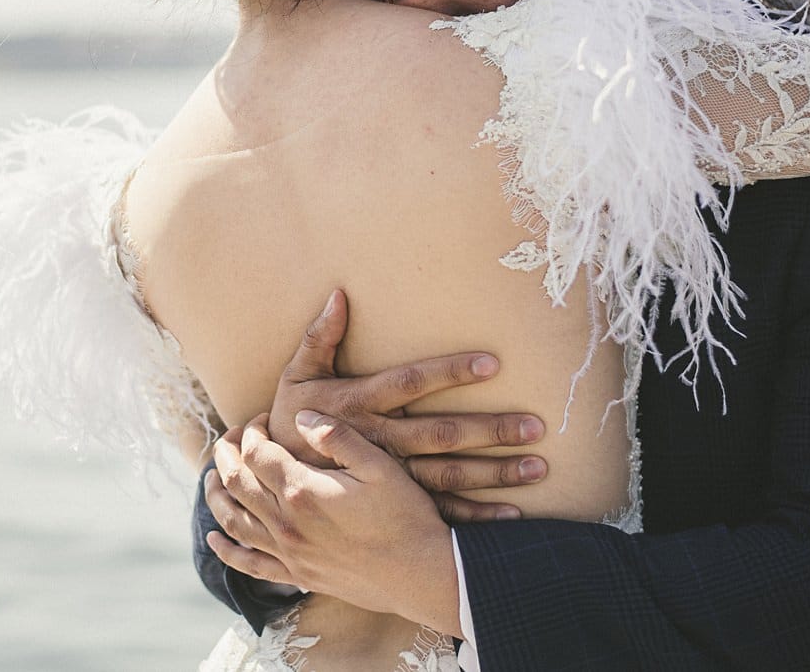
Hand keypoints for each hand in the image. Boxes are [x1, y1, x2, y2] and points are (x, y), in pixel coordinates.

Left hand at [205, 412, 464, 637]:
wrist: (423, 575)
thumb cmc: (407, 516)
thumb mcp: (378, 465)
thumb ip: (337, 437)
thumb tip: (301, 416)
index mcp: (303, 490)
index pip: (257, 453)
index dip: (252, 432)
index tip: (262, 419)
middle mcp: (287, 523)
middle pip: (237, 483)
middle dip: (227, 455)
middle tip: (230, 439)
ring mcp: (289, 553)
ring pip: (234, 521)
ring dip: (217, 496)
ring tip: (212, 477)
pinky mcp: (297, 576)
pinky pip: (249, 565)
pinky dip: (226, 551)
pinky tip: (214, 539)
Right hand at [268, 289, 545, 522]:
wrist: (271, 479)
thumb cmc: (290, 418)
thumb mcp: (295, 375)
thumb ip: (319, 337)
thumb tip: (339, 294)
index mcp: (359, 403)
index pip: (411, 382)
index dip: (448, 372)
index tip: (491, 364)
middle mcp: (379, 440)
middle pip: (441, 434)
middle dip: (489, 430)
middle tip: (534, 425)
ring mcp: (390, 476)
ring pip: (448, 474)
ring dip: (494, 473)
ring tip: (538, 467)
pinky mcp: (394, 502)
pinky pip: (440, 510)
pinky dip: (476, 516)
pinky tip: (512, 516)